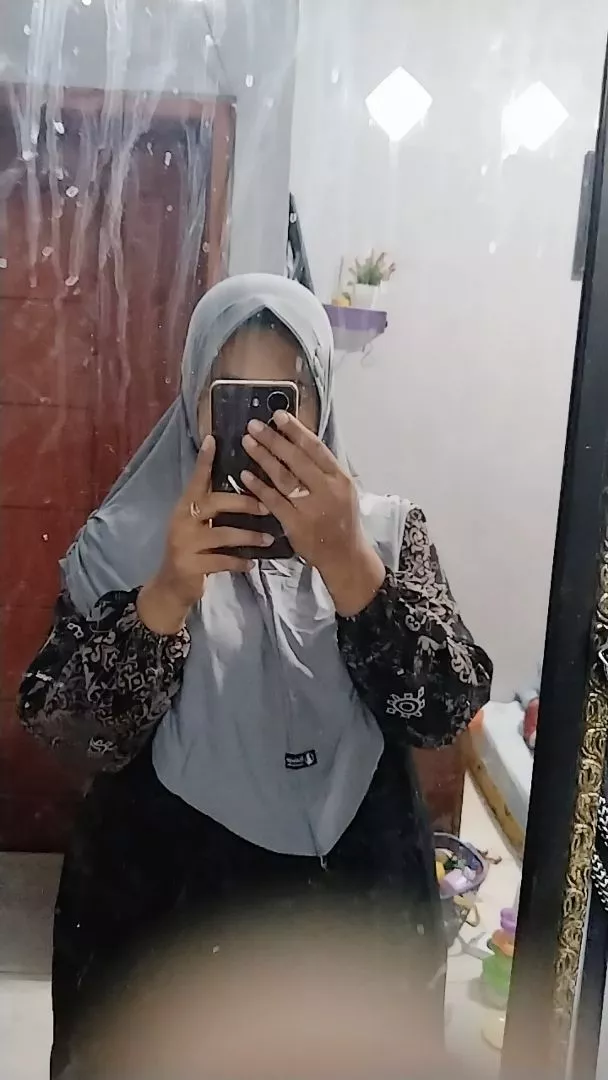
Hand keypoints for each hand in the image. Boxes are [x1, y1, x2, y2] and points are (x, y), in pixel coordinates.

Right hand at [138, 436, 272, 633]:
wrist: (171, 586)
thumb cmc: (192, 550)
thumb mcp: (199, 525)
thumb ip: (214, 508)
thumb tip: (245, 485)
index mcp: (186, 506)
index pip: (196, 479)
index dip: (204, 460)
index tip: (214, 439)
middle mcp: (182, 520)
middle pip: (215, 503)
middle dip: (243, 502)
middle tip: (267, 505)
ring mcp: (184, 543)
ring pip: (223, 535)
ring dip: (249, 537)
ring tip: (268, 538)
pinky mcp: (190, 565)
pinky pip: (222, 561)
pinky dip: (240, 562)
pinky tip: (252, 563)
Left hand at [241, 413, 384, 615]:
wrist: (344, 555)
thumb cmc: (341, 519)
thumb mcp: (343, 490)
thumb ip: (324, 469)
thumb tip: (301, 441)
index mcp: (340, 478)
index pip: (315, 448)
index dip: (296, 430)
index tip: (278, 415)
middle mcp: (327, 490)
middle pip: (297, 459)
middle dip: (274, 439)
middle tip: (254, 425)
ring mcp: (311, 507)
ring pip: (283, 477)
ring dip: (263, 457)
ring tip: (247, 442)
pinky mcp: (295, 524)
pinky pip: (273, 501)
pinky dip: (259, 487)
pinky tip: (245, 475)